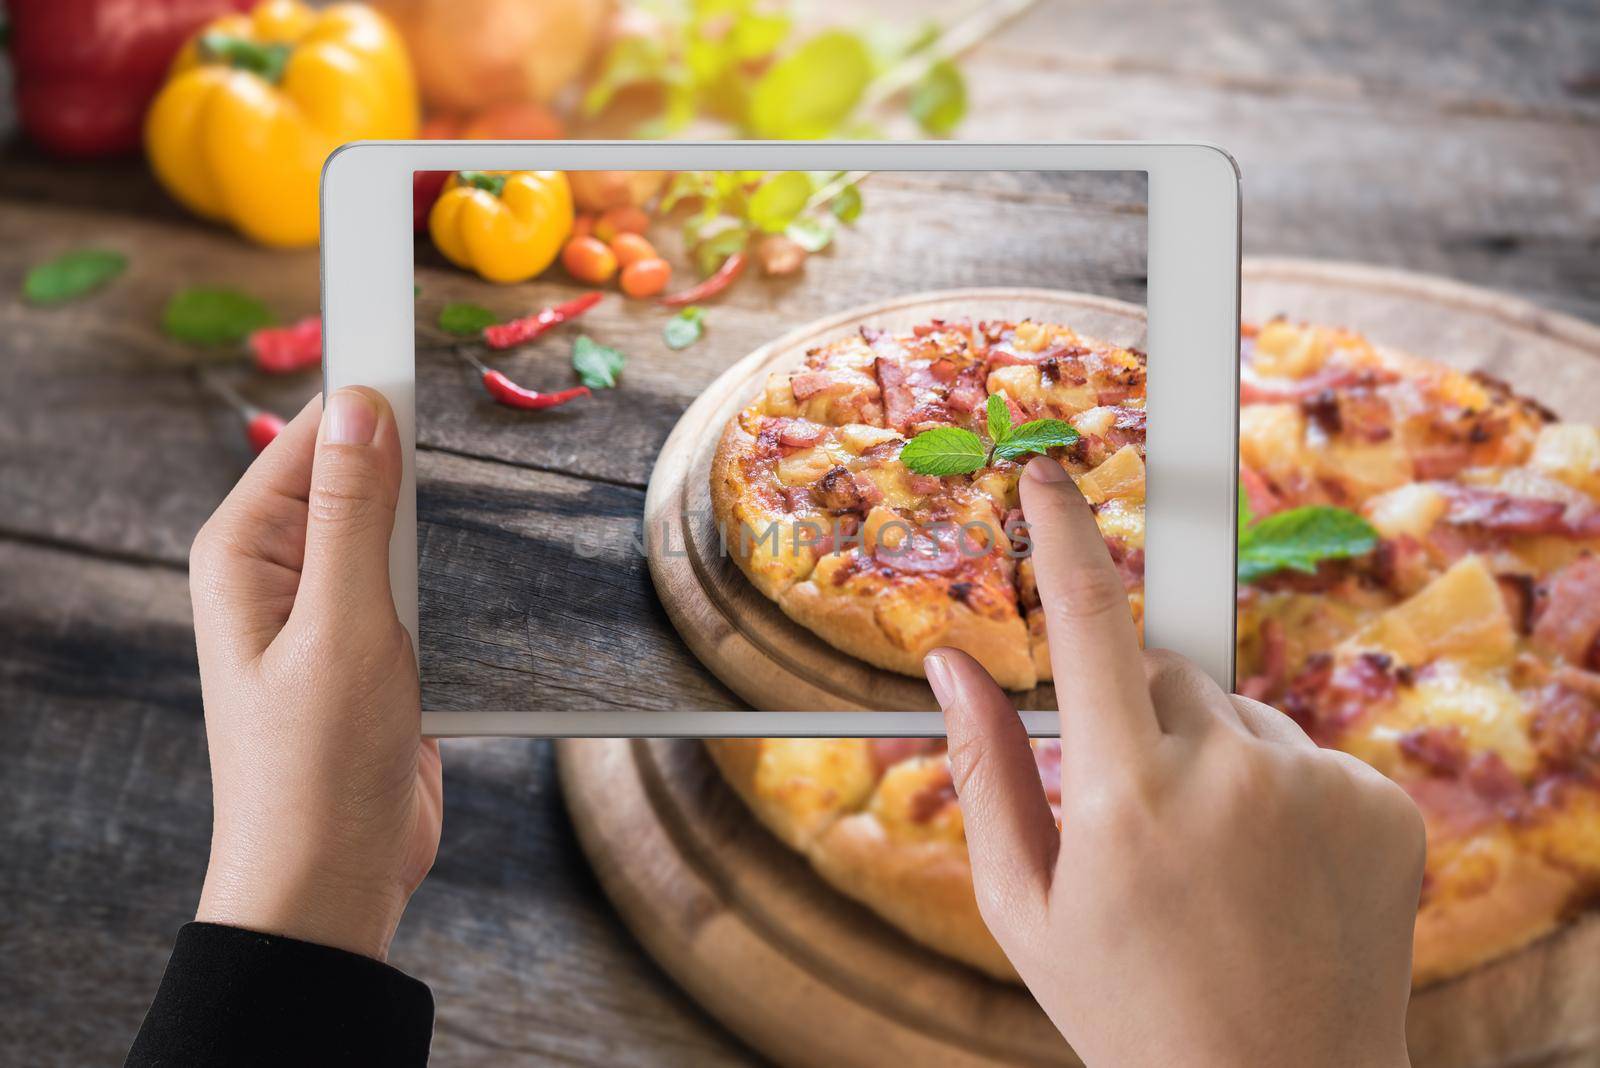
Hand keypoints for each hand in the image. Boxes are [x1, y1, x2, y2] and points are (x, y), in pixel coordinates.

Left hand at [188, 388, 441, 960]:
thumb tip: (359, 409)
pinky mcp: (373, 646)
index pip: (310, 436)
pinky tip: (474, 598)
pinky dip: (449, 583)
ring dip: (438, 538)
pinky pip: (417, 583)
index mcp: (244, 552)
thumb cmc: (316, 768)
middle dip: (414, 475)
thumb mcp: (345, 628)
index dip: (369, 398)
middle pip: (358, 477)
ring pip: (397, 531)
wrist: (336, 878)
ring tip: (463, 562)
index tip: (426, 353)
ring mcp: (328, 609)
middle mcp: (279, 571)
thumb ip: (352, 516)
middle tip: (465, 484)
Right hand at [924, 457, 1422, 1067]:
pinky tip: (1271, 872)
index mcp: (1126, 799)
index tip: (1046, 475)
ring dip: (1209, 758)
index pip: (1085, 622)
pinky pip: (1303, 753)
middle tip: (1132, 813)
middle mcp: (1230, 774)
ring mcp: (1317, 786)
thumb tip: (950, 666)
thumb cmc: (1131, 1009)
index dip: (1061, 534)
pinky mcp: (1381, 802)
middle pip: (1162, 673)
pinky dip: (1277, 790)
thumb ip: (981, 771)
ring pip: (1233, 713)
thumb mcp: (1024, 907)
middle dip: (1134, 718)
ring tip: (1212, 864)